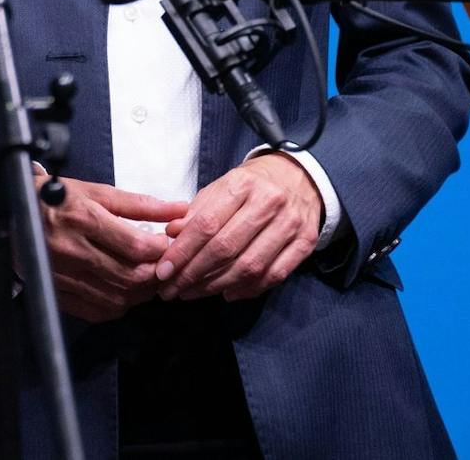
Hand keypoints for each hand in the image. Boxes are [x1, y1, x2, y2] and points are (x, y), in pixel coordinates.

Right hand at [38, 177, 186, 322]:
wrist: (13, 209)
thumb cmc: (56, 197)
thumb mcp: (96, 191)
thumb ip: (139, 204)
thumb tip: (177, 209)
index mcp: (82, 218)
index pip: (136, 246)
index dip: (161, 250)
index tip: (167, 244)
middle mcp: (71, 249)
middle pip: (129, 276)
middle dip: (155, 274)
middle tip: (162, 265)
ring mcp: (61, 273)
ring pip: (116, 297)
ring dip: (140, 293)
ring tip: (147, 278)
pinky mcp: (56, 290)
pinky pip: (96, 310)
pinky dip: (118, 306)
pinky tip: (124, 292)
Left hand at [155, 154, 322, 302]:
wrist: (297, 177)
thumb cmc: (250, 185)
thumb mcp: (220, 187)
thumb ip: (196, 211)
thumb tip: (171, 234)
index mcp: (242, 184)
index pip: (206, 224)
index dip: (182, 251)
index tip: (162, 270)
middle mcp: (269, 203)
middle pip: (226, 248)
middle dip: (194, 274)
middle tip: (172, 289)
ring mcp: (291, 224)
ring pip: (250, 266)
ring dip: (217, 285)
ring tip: (193, 294)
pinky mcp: (307, 242)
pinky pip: (275, 274)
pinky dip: (249, 289)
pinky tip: (227, 293)